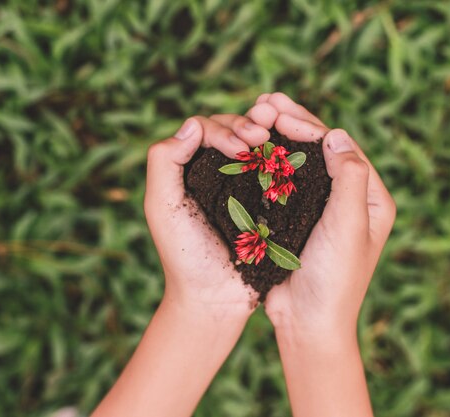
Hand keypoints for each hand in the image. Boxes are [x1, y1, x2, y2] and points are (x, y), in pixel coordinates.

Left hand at [144, 113, 270, 316]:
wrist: (216, 297)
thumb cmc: (185, 254)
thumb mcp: (162, 207)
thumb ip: (164, 162)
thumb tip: (193, 124)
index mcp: (188, 168)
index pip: (204, 129)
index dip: (223, 130)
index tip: (239, 147)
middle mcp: (214, 172)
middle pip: (231, 130)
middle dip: (246, 127)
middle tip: (261, 135)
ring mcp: (242, 186)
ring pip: (254, 146)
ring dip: (265, 138)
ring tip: (274, 139)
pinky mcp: (265, 201)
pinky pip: (273, 171)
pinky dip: (280, 158)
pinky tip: (288, 158)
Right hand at [249, 93, 395, 337]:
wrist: (309, 323)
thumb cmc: (335, 277)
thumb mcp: (348, 224)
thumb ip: (349, 177)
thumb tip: (336, 133)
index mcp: (371, 198)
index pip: (342, 148)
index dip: (311, 125)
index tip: (281, 111)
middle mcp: (349, 199)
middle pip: (320, 150)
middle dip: (293, 122)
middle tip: (265, 99)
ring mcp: (321, 209)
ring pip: (299, 163)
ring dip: (278, 137)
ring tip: (254, 113)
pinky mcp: (297, 221)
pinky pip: (283, 184)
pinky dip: (268, 163)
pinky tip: (249, 148)